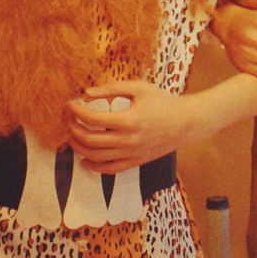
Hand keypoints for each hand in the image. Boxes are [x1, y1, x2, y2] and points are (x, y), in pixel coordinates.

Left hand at [69, 80, 199, 173]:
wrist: (187, 122)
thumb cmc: (164, 102)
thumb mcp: (140, 88)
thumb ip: (113, 88)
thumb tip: (87, 93)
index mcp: (129, 120)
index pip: (92, 118)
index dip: (76, 111)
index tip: (70, 104)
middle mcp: (128, 140)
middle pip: (90, 139)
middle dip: (73, 129)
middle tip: (69, 120)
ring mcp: (132, 153)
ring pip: (96, 156)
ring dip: (79, 147)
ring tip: (72, 137)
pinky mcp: (136, 162)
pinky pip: (110, 169)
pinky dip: (94, 167)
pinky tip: (85, 160)